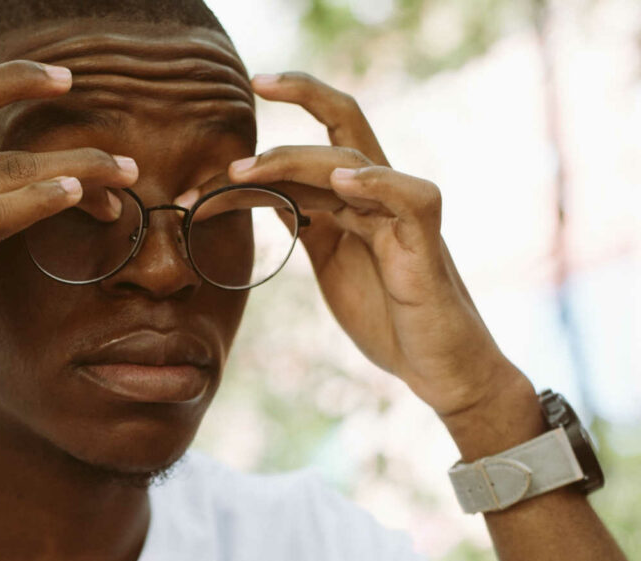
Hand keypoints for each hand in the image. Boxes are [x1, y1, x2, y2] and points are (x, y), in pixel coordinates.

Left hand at [177, 72, 518, 417]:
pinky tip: (343, 181)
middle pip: (346, 124)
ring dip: (297, 160)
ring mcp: (403, 219)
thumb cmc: (387, 314)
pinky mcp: (425, 249)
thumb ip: (306, 223)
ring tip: (245, 172)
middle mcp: (379, 197)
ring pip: (357, 161)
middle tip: (250, 87)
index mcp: (354, 200)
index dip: (269, 136)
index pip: (317, 142)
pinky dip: (380, 183)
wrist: (437, 368)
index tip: (227, 126)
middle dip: (301, 94)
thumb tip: (264, 197)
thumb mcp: (332, 262)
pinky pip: (413, 199)